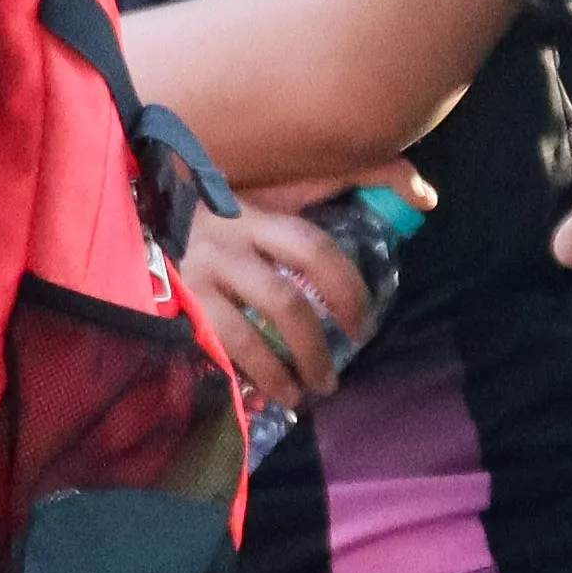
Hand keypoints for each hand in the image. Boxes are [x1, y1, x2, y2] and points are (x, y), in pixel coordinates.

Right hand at [182, 170, 422, 421]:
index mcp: (257, 213)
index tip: (361, 327)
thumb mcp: (288, 180)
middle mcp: (223, 242)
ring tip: (296, 396)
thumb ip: (363, 176)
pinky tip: (250, 395)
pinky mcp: (165, 303)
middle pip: (282, 303)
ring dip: (274, 374)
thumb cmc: (231, 194)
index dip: (345, 292)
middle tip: (329, 380)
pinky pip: (205, 349)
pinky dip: (232, 376)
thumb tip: (426, 198)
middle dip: (312, 349)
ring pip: (240, 336)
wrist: (145, 195)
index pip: (312, 250)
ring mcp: (190, 275)